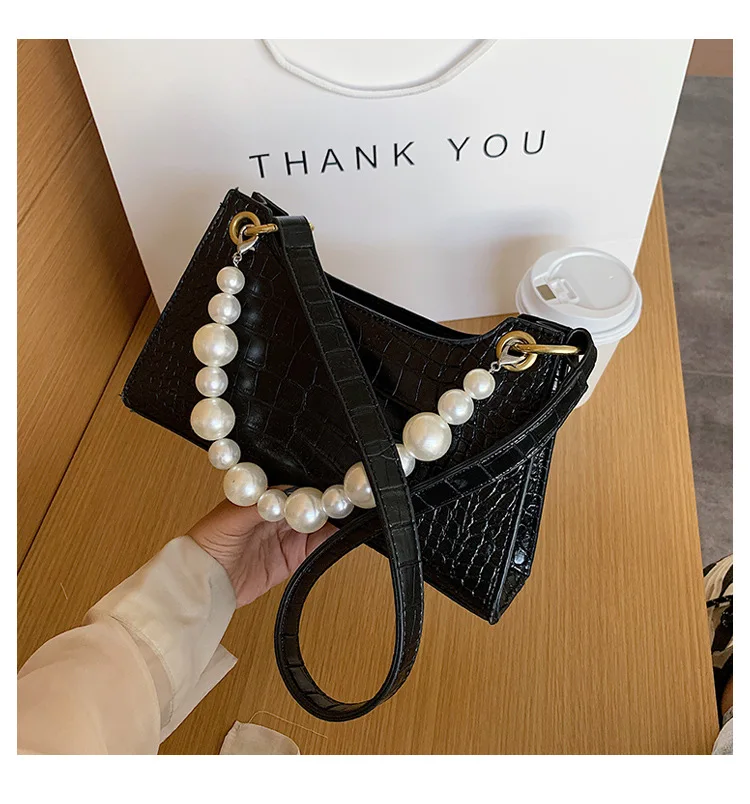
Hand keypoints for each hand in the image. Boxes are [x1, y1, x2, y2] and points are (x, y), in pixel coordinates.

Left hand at [188, 493, 335, 606]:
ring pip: (317, 524)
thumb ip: (260, 505)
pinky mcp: (292, 557)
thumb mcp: (232, 517)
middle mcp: (277, 513)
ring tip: (340, 519)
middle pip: (310, 504)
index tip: (320, 492)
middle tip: (336, 505)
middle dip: (324, 503)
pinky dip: (328, 543)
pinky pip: (316, 548)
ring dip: (329, 521)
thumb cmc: (208, 541)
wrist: (203, 582)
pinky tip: (335, 537)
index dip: (309, 489)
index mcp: (264, 496)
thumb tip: (287, 494)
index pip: (295, 488)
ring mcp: (285, 535)